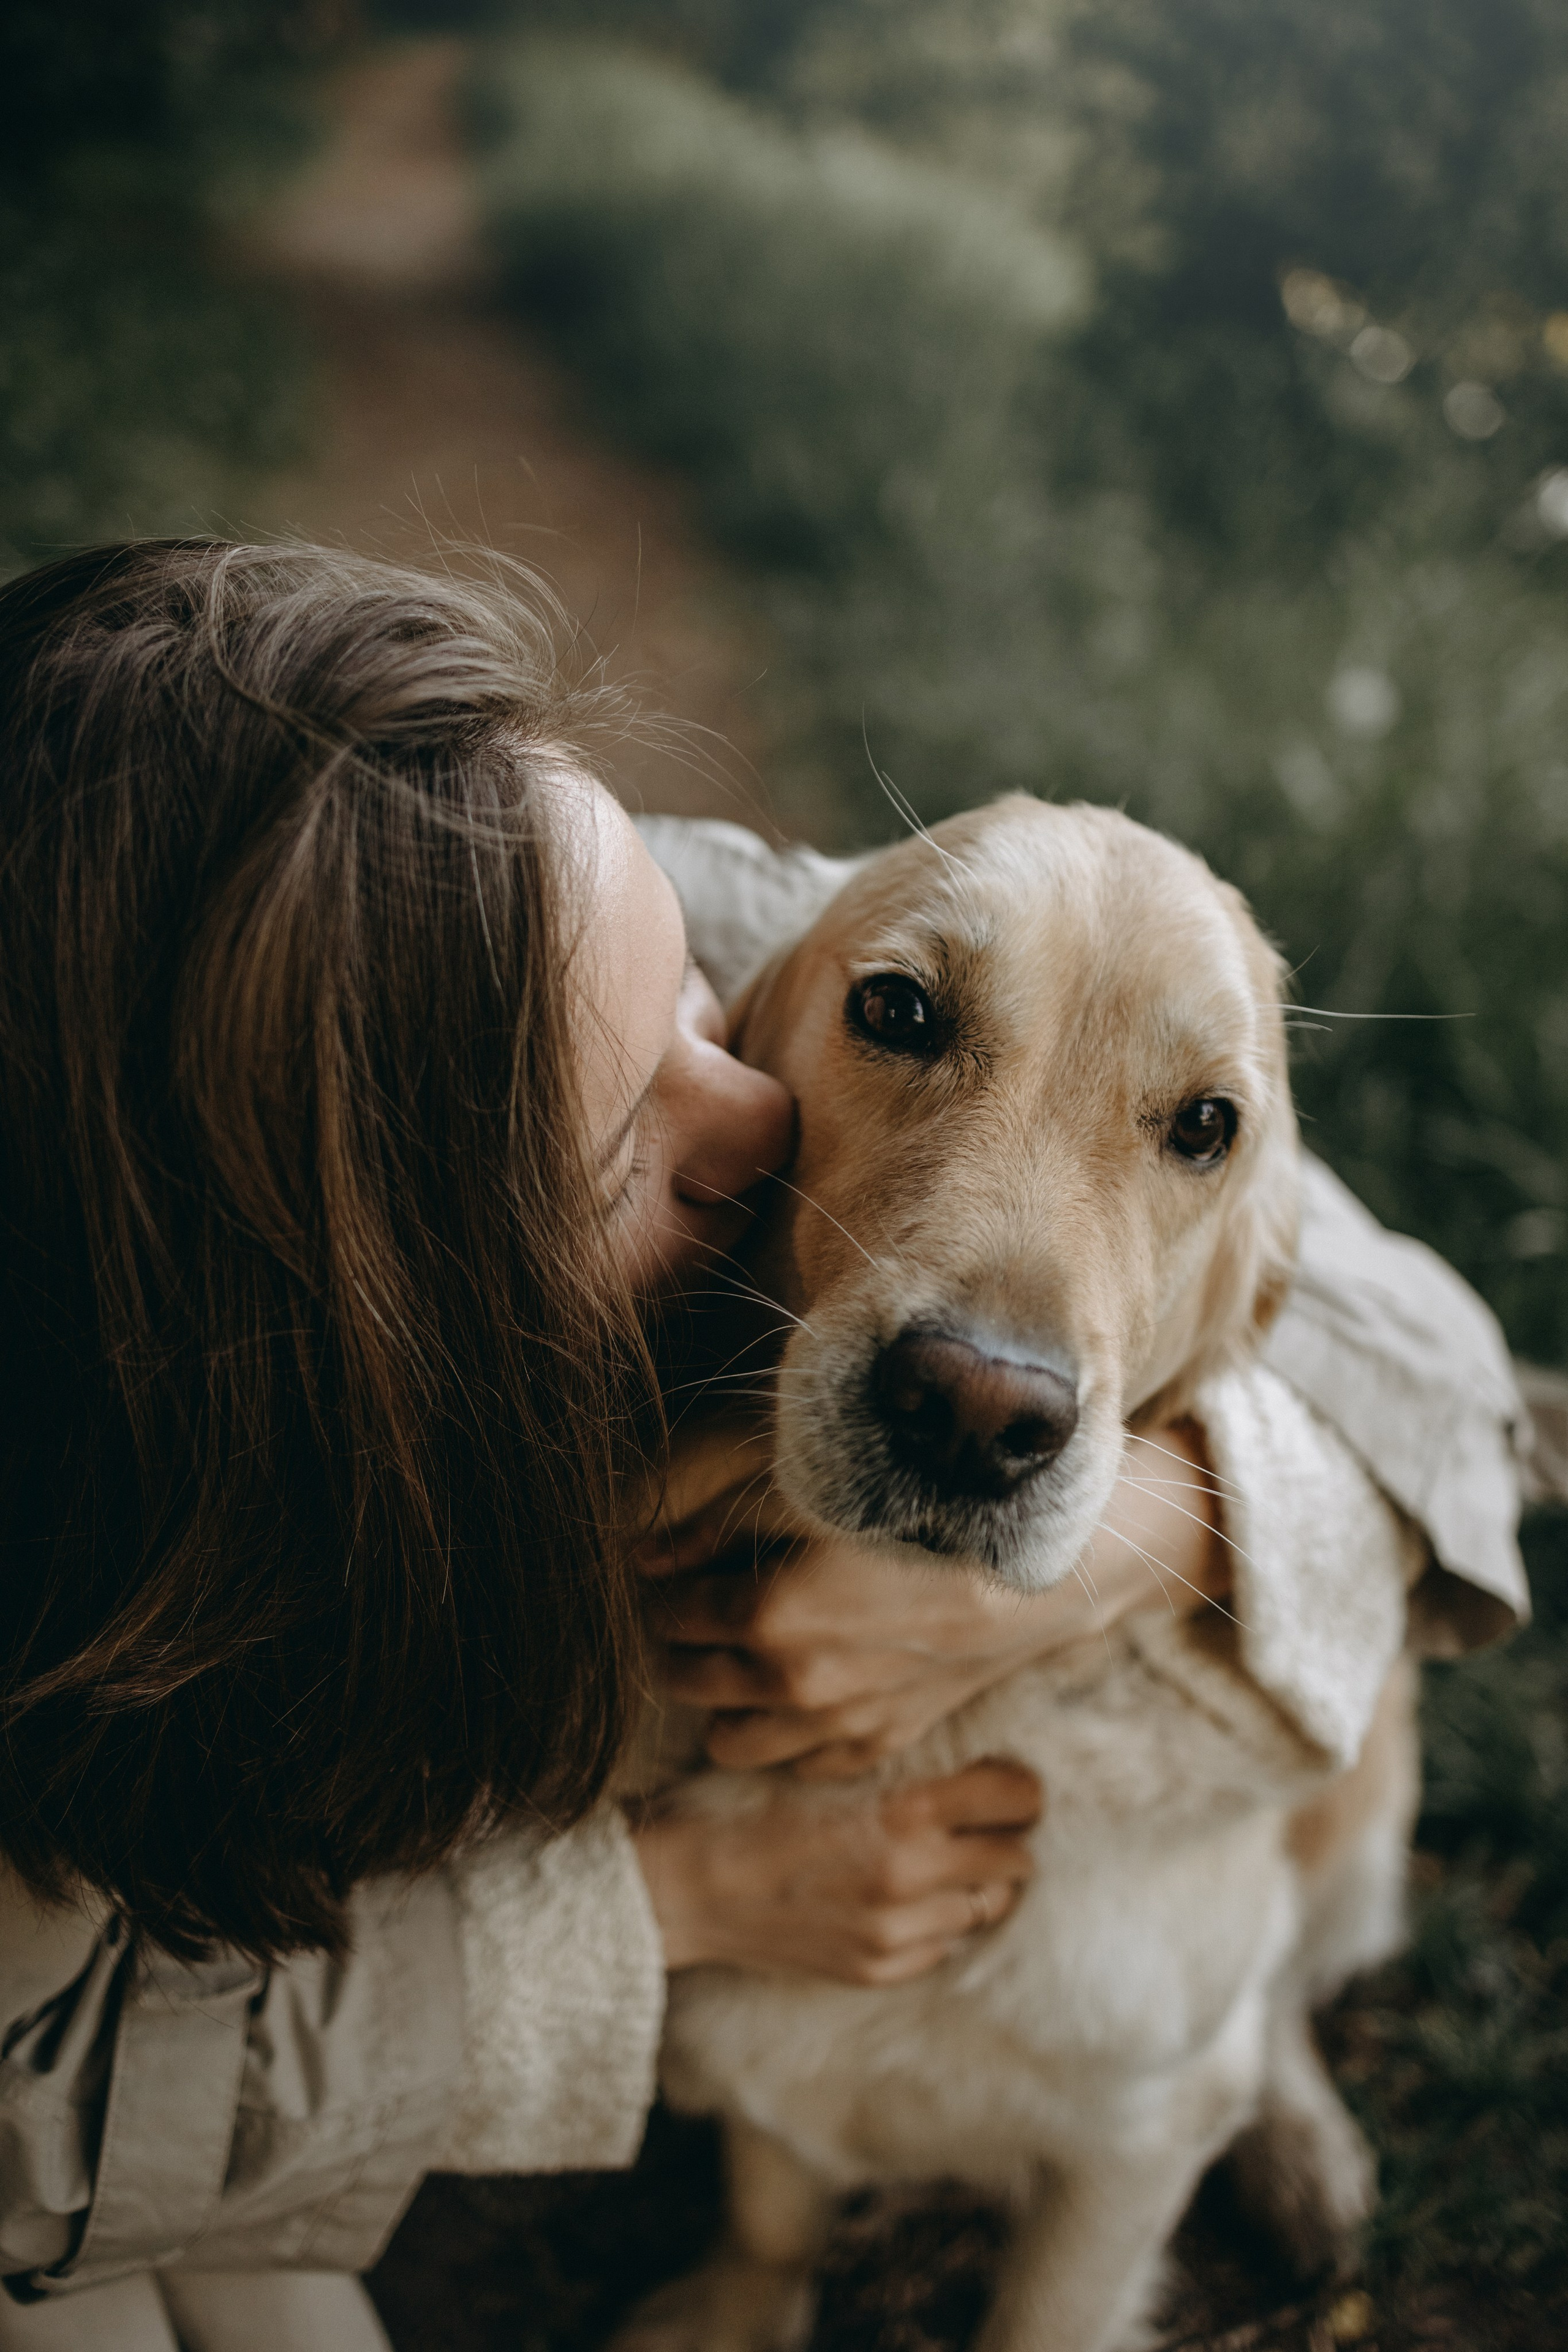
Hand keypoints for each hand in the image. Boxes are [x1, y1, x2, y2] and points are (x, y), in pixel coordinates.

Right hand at [631, 1757, 1040, 1982]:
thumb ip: (904, 1777)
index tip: (1010, 1783)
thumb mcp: (834, 1770)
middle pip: (1016, 1858)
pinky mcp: (879, 1970)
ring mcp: (898, 1932)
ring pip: (987, 1907)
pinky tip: (904, 1901)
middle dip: (1006, 1838)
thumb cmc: (752, 1808)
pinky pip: (945, 1944)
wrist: (691, 1887)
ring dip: (977, 1884)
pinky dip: (938, 1922)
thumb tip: (973, 1778)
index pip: (1015, 1798)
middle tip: (984, 1823)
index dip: (1020, 1788)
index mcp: (903, 1811)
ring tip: (945, 1864)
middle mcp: (913, 1875)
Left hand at [642, 1422, 1223, 1777]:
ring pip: (727, 1742)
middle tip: (694, 1607)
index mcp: (766, 1615)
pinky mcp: (878, 1745)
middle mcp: (792, 1683)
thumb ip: (712, 1512)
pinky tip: (799, 1691)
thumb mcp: (814, 1486)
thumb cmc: (929, 1512)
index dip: (659, 1588)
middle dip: (677, 1644)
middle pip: (684, 1679)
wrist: (1043, 1576)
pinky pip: (797, 1765)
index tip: (669, 1568)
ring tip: (738, 1656)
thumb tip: (635, 1546)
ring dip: (720, 1703)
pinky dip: (784, 1737)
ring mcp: (836, 1725)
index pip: (664, 1615)